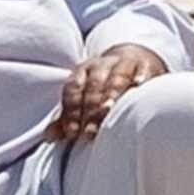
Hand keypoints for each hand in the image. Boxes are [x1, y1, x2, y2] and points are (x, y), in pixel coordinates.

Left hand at [49, 40, 172, 143]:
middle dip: (91, 109)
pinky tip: (139, 85)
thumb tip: (48, 137)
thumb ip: (67, 117)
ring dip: (111, 93)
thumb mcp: (83, 98)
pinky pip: (142, 69)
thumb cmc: (104, 87)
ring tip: (109, 110)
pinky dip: (141, 77)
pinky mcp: (145, 64)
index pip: (73, 91)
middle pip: (93, 86)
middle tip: (91, 132)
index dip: (71, 112)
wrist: (133, 58)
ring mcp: (123, 64)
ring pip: (116, 76)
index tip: (73, 133)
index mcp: (81, 73)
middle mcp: (101, 66)